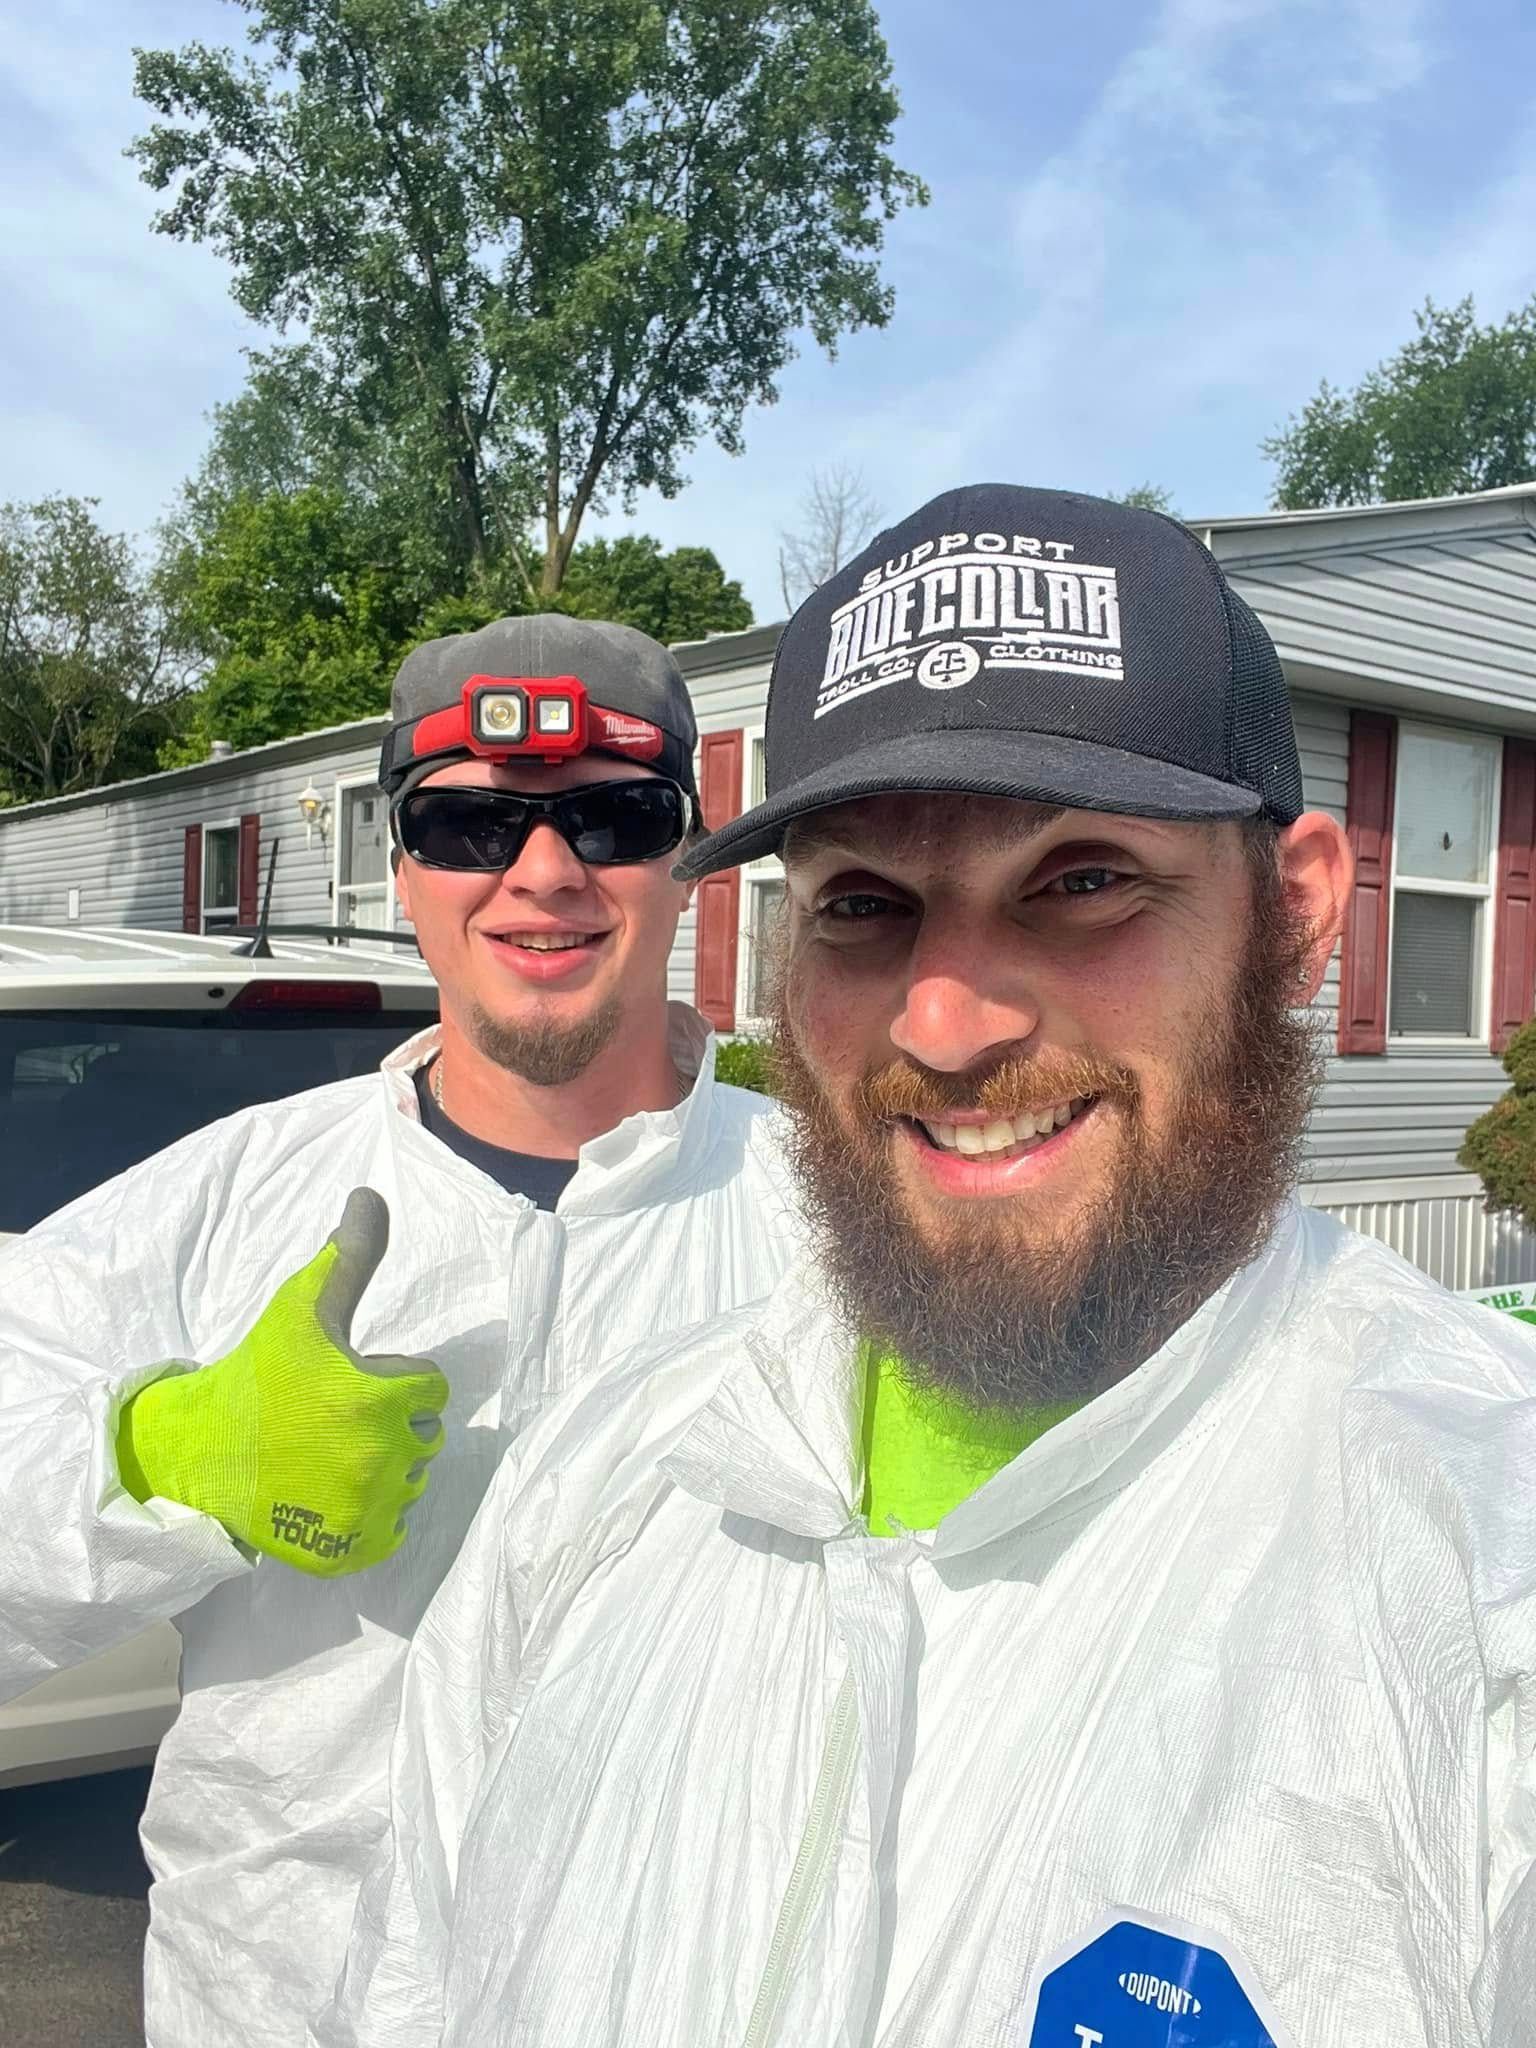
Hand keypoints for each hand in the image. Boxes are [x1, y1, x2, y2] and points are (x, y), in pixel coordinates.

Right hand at [116, 1190, 449, 1577]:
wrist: (199, 1457)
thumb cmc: (258, 1377)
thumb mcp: (304, 1309)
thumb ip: (351, 1256)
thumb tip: (371, 1196)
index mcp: (378, 1398)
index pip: (430, 1384)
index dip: (392, 1376)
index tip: (349, 1381)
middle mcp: (381, 1458)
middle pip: (426, 1432)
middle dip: (392, 1420)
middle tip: (334, 1418)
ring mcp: (368, 1510)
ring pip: (411, 1478)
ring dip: (384, 1465)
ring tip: (329, 1454)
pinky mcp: (352, 1551)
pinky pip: (393, 1528)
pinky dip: (370, 1513)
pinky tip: (329, 1492)